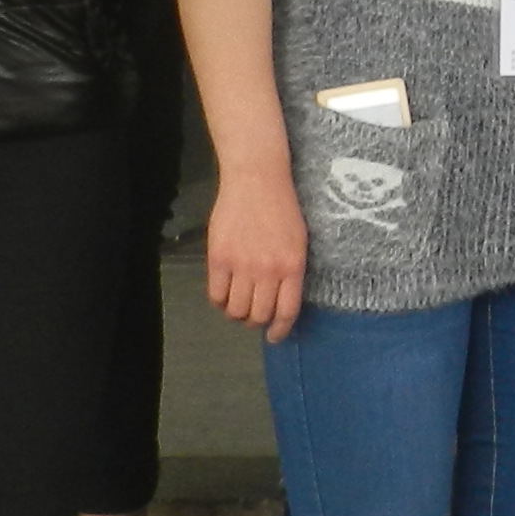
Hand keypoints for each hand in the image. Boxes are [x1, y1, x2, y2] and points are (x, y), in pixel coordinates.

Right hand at [204, 160, 308, 339]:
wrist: (257, 179)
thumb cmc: (282, 208)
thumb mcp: (299, 242)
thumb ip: (291, 272)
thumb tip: (282, 303)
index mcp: (292, 267)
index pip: (286, 312)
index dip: (279, 330)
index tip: (274, 336)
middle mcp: (268, 270)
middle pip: (259, 315)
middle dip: (256, 321)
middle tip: (253, 315)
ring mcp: (242, 264)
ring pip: (236, 309)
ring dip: (236, 313)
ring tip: (237, 304)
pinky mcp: (219, 257)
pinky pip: (215, 295)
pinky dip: (219, 301)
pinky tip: (223, 293)